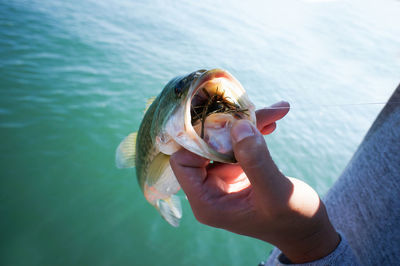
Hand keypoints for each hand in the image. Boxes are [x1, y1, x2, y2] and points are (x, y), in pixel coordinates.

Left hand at [170, 101, 339, 262]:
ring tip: (276, 111)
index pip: (182, 162)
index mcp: (206, 202)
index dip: (199, 141)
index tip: (228, 124)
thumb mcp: (276, 193)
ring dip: (246, 124)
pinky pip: (238, 143)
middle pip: (203, 146)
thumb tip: (237, 126)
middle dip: (228, 125)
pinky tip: (273, 122)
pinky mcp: (236, 169)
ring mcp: (222, 177)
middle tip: (255, 109)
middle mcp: (208, 189)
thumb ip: (255, 161)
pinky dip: (254, 131)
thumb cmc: (292, 220)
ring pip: (223, 140)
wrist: (306, 229)